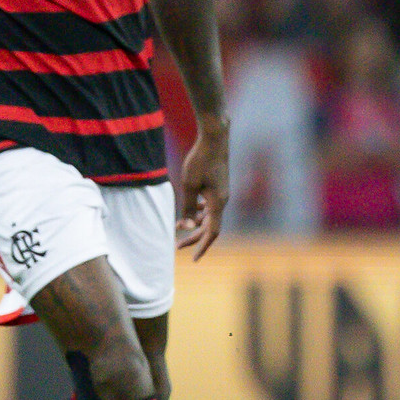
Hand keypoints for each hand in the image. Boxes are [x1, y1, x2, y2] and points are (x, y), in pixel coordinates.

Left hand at [176, 120, 228, 258]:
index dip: (203, 246)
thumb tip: (186, 227)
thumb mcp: (188, 185)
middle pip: (210, 226)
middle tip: (177, 246)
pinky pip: (210, 205)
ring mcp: (221, 193)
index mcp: (218, 203)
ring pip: (210, 216)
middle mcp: (223, 200)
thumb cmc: (200, 161)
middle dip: (194, 237)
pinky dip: (200, 212)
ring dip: (196, 224)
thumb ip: (187, 207)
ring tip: (179, 229)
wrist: (214, 139)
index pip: (212, 232)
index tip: (194, 259)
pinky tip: (191, 210)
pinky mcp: (218, 185)